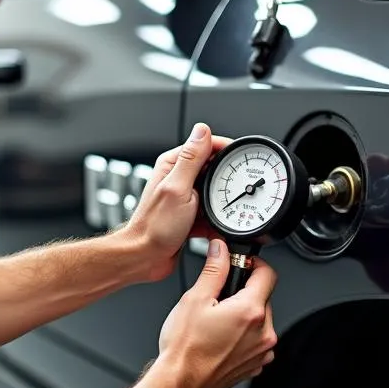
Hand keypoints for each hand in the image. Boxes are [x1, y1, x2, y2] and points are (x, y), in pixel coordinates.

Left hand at [121, 122, 231, 281]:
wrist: (146, 257)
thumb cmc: (154, 226)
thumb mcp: (177, 187)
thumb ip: (191, 159)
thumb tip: (202, 129)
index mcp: (173, 164)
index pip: (205, 144)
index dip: (226, 149)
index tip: (242, 157)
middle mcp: (179, 177)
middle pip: (214, 167)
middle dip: (229, 176)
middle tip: (240, 185)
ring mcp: (186, 196)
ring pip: (216, 191)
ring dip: (225, 199)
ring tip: (231, 207)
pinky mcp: (191, 213)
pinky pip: (212, 211)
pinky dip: (219, 218)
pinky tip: (220, 225)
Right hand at [156, 239, 277, 387]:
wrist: (179, 384)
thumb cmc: (184, 349)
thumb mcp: (195, 298)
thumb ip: (214, 269)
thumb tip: (221, 250)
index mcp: (250, 312)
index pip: (268, 274)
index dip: (253, 264)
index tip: (241, 265)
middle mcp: (263, 333)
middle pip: (262, 298)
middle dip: (243, 293)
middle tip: (218, 300)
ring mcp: (261, 352)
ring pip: (259, 321)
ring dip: (243, 316)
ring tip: (216, 323)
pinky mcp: (255, 366)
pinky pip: (255, 342)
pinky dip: (242, 337)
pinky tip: (220, 339)